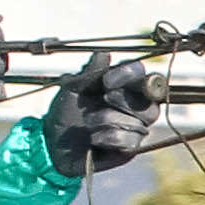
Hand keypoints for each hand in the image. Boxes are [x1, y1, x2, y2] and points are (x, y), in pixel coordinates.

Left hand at [43, 53, 167, 177]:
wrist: (53, 144)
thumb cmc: (64, 113)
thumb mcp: (73, 89)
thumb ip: (90, 72)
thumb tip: (103, 54)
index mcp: (123, 87)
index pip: (143, 75)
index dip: (130, 75)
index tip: (107, 81)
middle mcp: (135, 106)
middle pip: (152, 98)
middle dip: (124, 98)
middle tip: (103, 98)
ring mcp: (136, 128)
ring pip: (141, 120)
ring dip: (110, 119)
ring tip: (89, 123)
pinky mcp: (131, 149)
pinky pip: (132, 140)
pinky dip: (110, 137)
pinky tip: (94, 138)